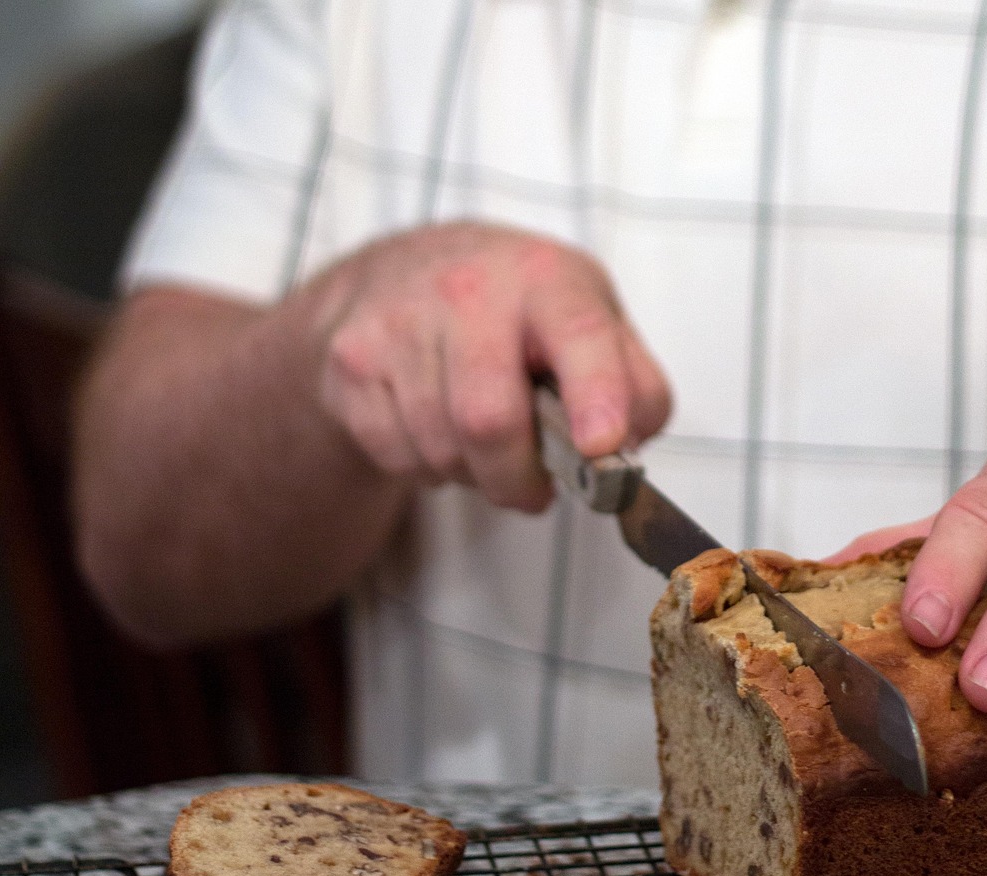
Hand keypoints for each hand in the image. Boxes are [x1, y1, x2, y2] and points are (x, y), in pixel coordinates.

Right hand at [315, 221, 670, 510]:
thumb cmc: (516, 313)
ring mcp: (399, 322)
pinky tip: (436, 431)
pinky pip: (397, 456)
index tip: (601, 446)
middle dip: (517, 479)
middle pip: (489, 420)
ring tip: (482, 446)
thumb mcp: (592, 321)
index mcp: (547, 280)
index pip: (579, 334)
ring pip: (442, 449)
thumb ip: (635, 385)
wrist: (398, 275)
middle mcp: (468, 290)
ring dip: (472, 474)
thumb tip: (630, 444)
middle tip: (533, 490)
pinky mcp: (350, 362)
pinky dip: (427, 468)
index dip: (595, 395)